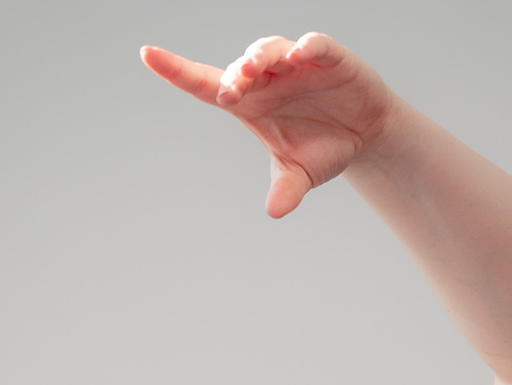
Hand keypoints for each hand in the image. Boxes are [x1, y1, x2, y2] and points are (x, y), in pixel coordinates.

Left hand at [140, 31, 396, 218]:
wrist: (363, 134)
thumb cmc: (321, 148)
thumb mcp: (300, 173)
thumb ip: (286, 188)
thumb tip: (276, 211)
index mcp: (251, 102)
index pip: (205, 83)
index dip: (176, 69)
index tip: (148, 54)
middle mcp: (269, 78)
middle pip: (242, 67)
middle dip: (235, 74)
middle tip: (232, 87)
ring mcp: (298, 65)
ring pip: (271, 49)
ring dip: (260, 57)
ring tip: (254, 68)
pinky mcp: (330, 59)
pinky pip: (315, 46)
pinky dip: (307, 48)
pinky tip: (300, 55)